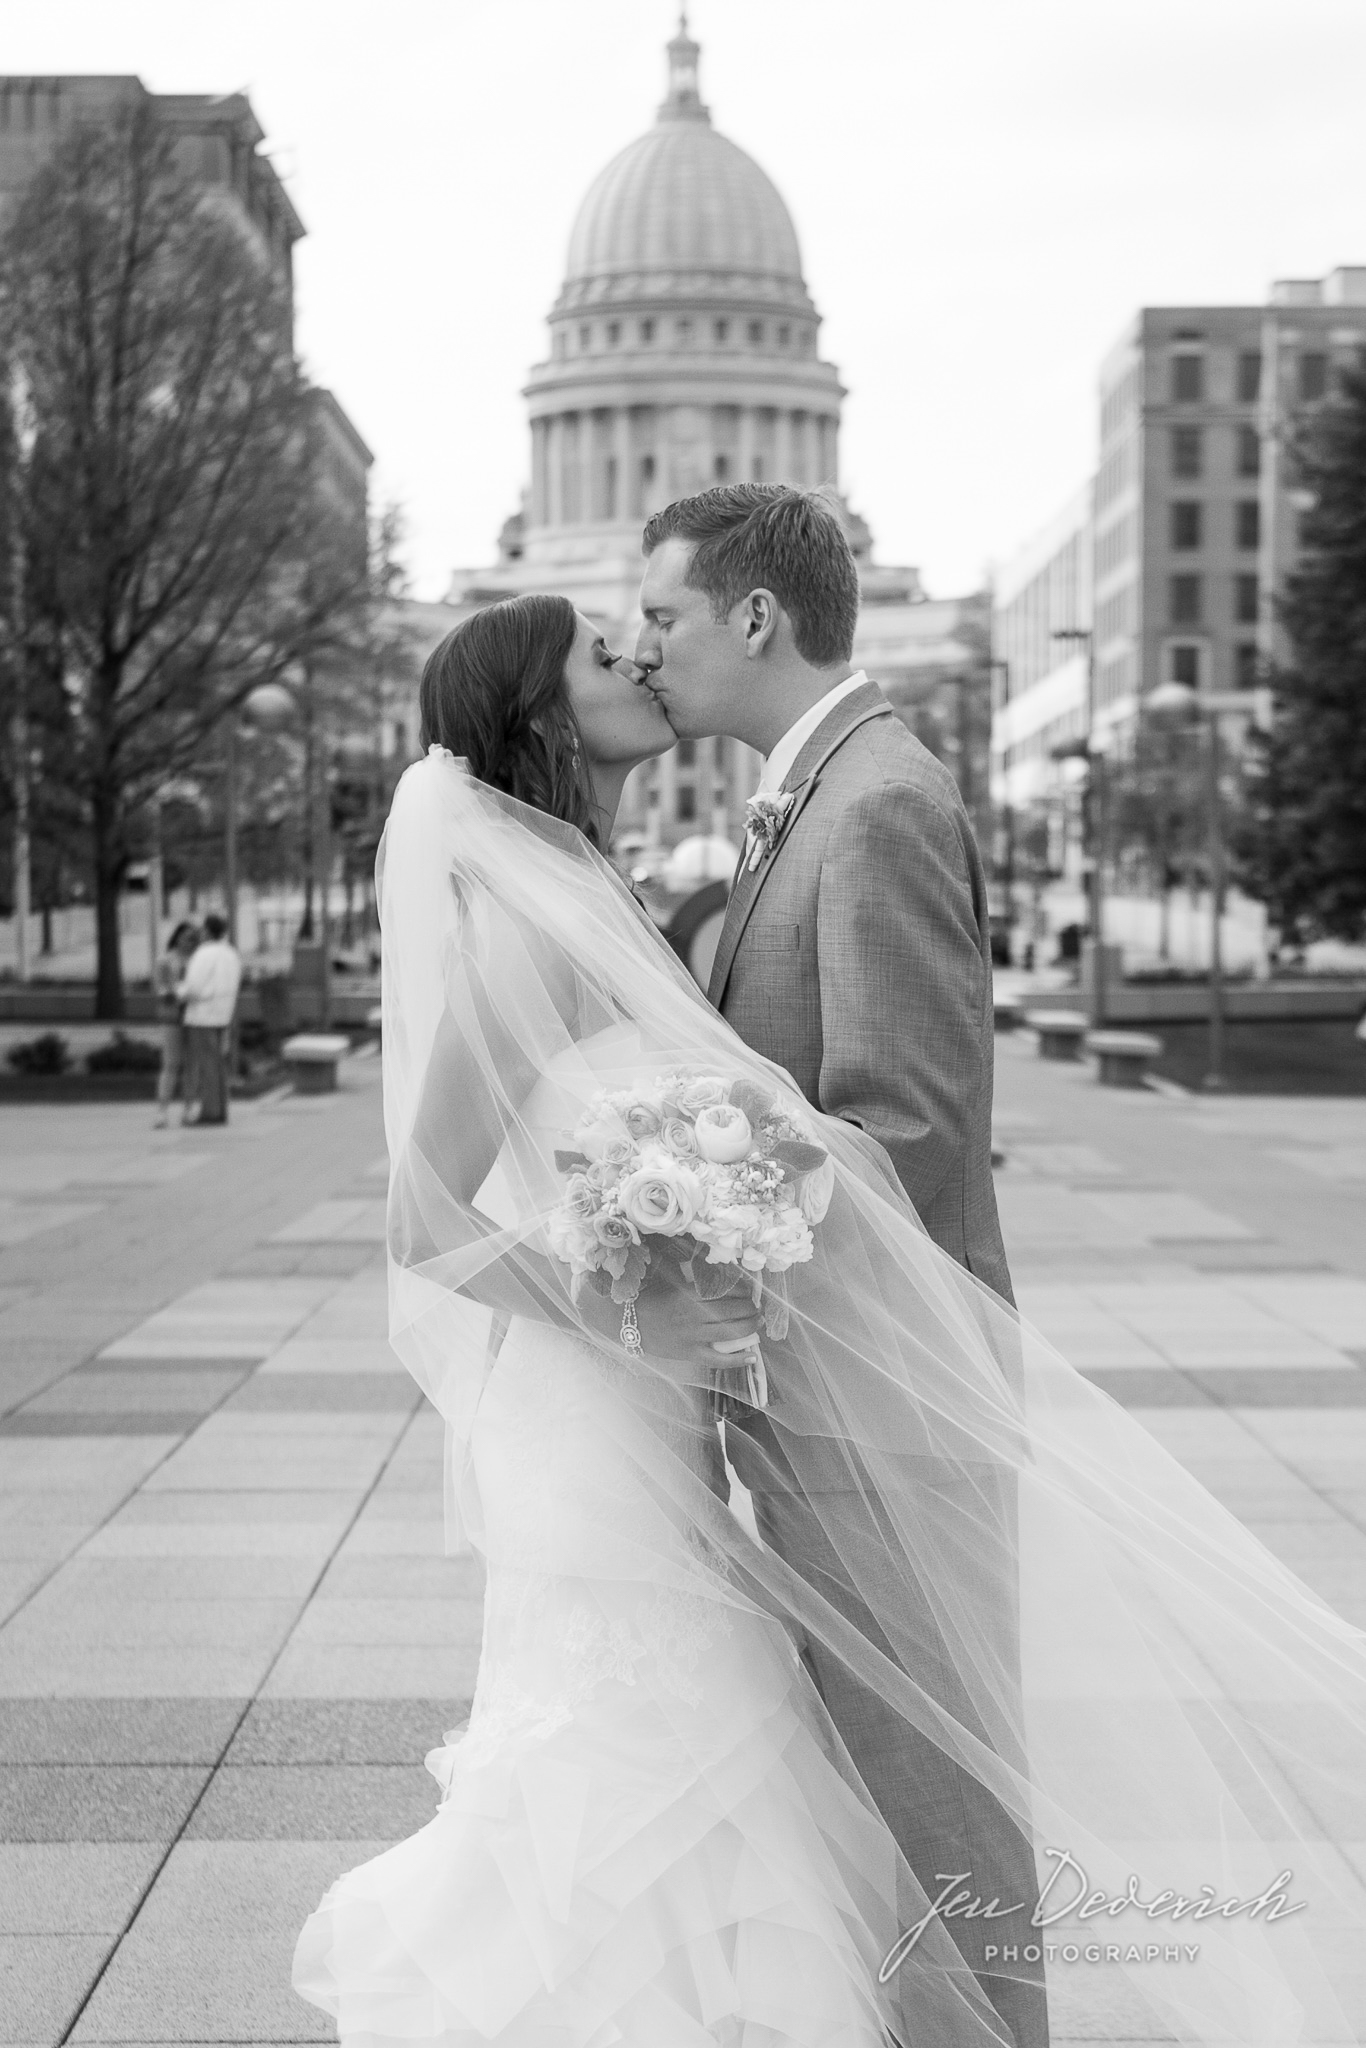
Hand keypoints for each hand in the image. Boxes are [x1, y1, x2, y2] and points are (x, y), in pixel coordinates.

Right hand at [576, 1262, 762, 1383]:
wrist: (629, 1321)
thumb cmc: (652, 1297)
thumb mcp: (673, 1280)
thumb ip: (695, 1274)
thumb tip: (722, 1265)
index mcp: (689, 1294)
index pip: (727, 1291)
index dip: (744, 1291)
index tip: (749, 1291)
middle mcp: (693, 1315)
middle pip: (734, 1312)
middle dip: (751, 1309)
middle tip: (755, 1307)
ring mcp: (692, 1337)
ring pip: (731, 1334)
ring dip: (750, 1327)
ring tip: (757, 1323)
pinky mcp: (690, 1354)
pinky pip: (718, 1360)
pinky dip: (737, 1360)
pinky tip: (751, 1357)